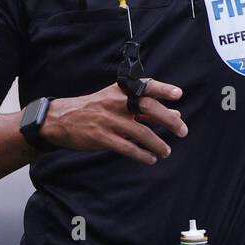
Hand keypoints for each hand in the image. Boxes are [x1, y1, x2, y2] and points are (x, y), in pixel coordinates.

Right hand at [40, 79, 188, 165]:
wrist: (61, 119)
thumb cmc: (93, 109)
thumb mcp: (115, 101)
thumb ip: (143, 108)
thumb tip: (174, 113)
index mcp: (120, 91)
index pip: (145, 86)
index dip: (163, 89)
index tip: (178, 95)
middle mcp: (116, 103)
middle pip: (148, 108)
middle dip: (169, 120)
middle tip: (182, 131)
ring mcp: (109, 120)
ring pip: (141, 132)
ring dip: (158, 143)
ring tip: (167, 151)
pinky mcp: (102, 138)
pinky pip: (128, 147)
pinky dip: (142, 154)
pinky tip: (150, 159)